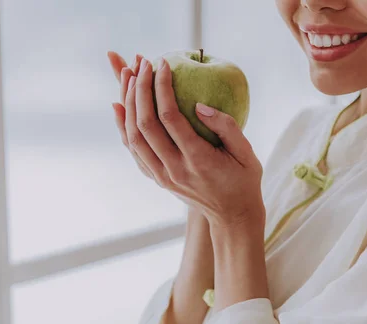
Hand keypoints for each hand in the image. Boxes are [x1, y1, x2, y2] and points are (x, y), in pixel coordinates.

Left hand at [111, 54, 264, 227]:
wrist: (232, 216)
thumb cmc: (243, 180)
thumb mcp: (246, 153)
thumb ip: (227, 127)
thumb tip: (199, 105)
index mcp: (198, 160)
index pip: (170, 118)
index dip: (161, 87)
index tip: (162, 64)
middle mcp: (175, 169)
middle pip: (145, 125)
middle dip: (140, 90)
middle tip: (141, 65)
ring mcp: (163, 176)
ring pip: (133, 138)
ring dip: (128, 105)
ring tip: (128, 77)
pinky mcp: (157, 179)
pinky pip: (133, 151)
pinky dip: (123, 127)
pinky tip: (120, 106)